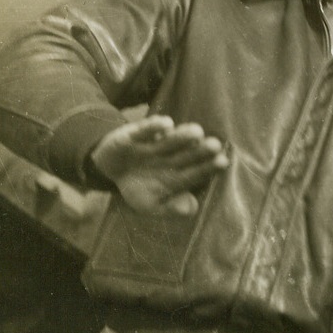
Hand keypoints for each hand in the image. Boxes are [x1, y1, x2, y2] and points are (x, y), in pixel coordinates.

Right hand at [90, 115, 228, 215]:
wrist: (109, 170)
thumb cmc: (138, 188)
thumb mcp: (149, 204)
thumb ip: (170, 208)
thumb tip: (192, 209)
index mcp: (178, 174)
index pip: (196, 172)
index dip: (208, 167)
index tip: (223, 162)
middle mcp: (171, 157)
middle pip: (187, 154)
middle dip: (201, 150)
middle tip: (215, 145)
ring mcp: (155, 144)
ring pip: (171, 140)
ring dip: (183, 136)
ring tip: (197, 132)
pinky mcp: (136, 134)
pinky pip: (146, 130)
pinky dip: (154, 126)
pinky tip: (167, 124)